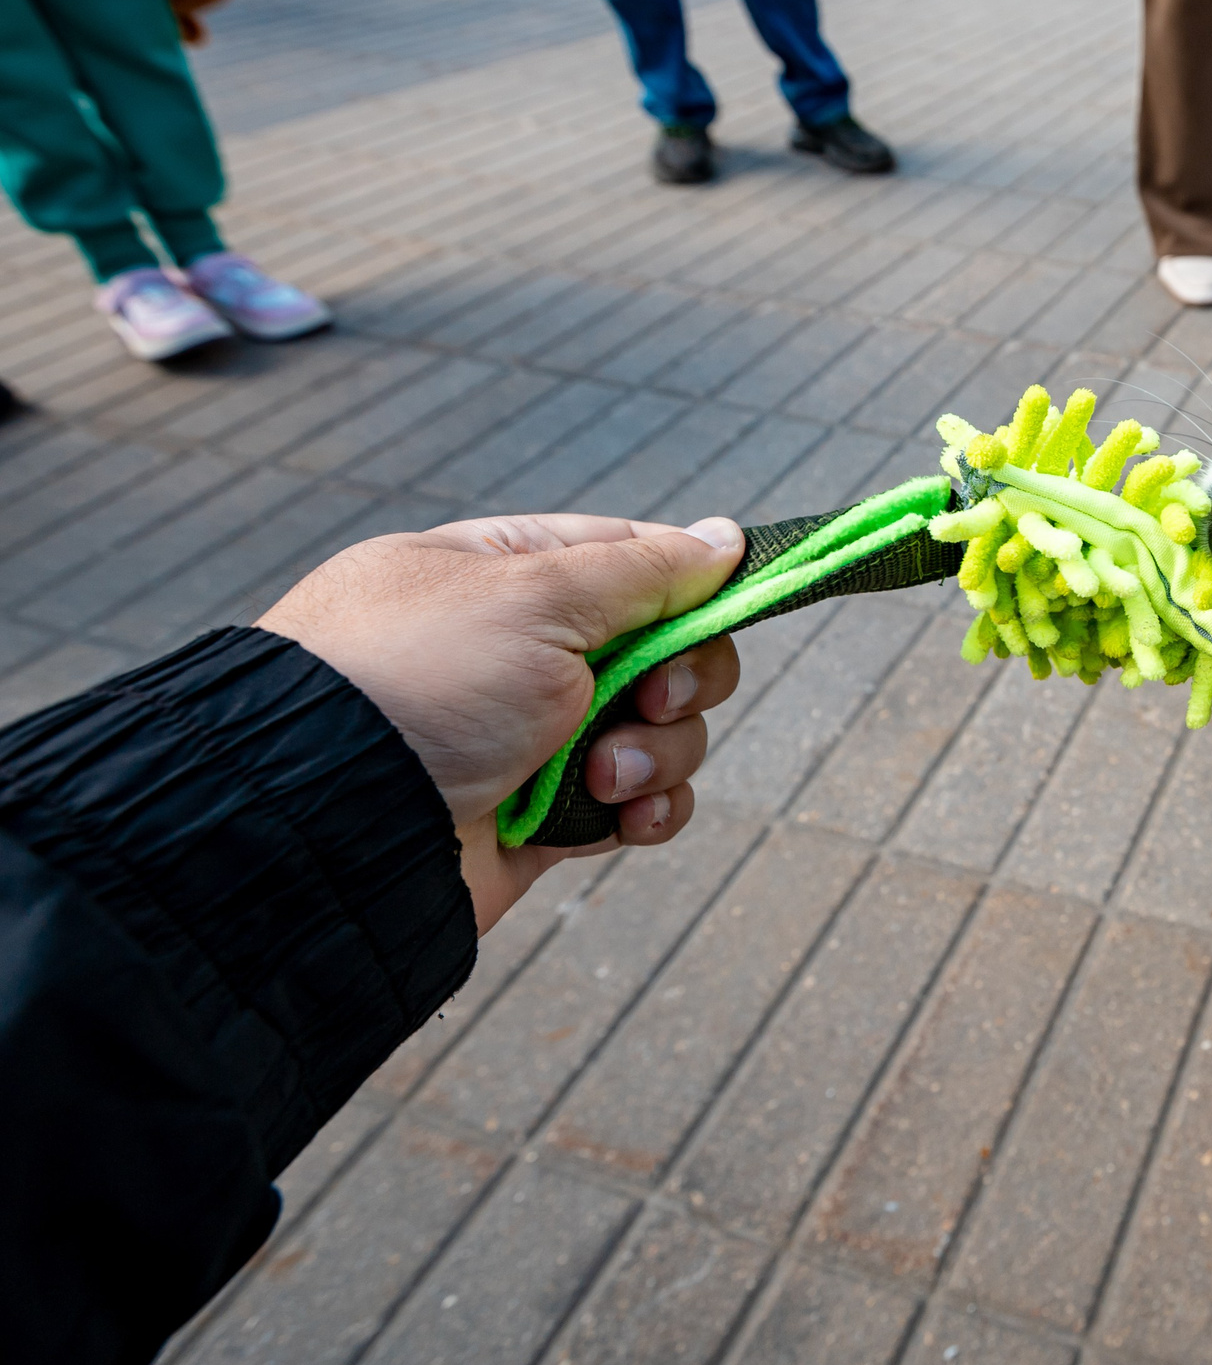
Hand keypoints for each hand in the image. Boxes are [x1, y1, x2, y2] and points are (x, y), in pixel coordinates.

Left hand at [257, 514, 748, 933]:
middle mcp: (521, 653)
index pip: (630, 557)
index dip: (689, 581)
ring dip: (657, 752)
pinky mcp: (546, 815)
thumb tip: (724, 537)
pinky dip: (647, 809)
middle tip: (653, 697)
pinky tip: (623, 815)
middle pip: (664, 650)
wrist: (331, 827)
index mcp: (504, 576)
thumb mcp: (537, 597)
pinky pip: (636, 804)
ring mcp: (534, 737)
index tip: (728, 602)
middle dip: (680, 678)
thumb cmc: (417, 685)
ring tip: (605, 774)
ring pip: (660, 732)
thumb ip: (644, 569)